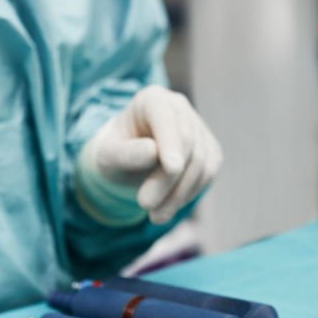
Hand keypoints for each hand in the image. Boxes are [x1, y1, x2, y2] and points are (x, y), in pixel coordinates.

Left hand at [76, 85, 222, 224]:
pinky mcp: (209, 149)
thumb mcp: (107, 156)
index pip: (166, 118)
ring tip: (156, 217)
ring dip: (179, 195)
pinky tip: (169, 207)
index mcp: (152, 100)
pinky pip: (208, 173)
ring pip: (201, 162)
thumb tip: (153, 152)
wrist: (126, 162)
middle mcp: (179, 108)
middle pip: (186, 143)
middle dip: (167, 180)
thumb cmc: (114, 155)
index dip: (171, 142)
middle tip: (145, 206)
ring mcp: (198, 127)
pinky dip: (189, 194)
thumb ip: (125, 153)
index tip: (171, 168)